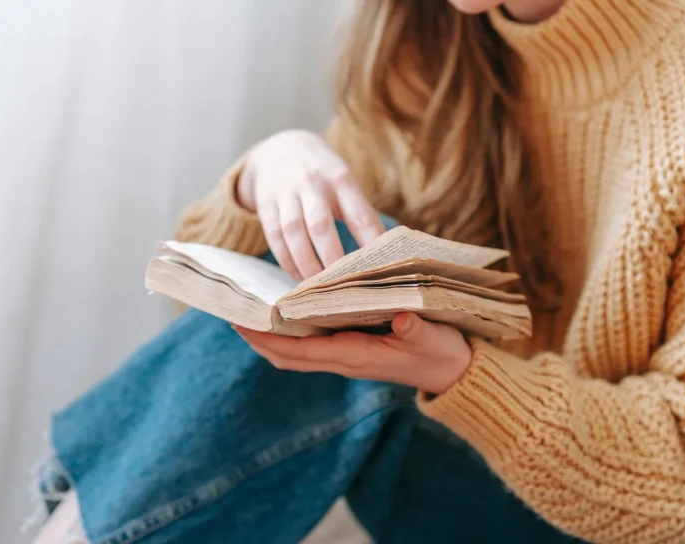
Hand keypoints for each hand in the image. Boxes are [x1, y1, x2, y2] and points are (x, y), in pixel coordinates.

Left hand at [234, 312, 472, 394]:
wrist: (454, 372)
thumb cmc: (442, 351)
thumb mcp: (432, 337)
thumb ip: (415, 328)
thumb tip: (400, 316)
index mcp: (355, 355)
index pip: (300, 351)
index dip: (268, 338)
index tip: (241, 321)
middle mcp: (343, 359)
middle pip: (287, 355)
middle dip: (257, 338)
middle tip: (231, 312)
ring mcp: (345, 357)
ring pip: (295, 352)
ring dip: (269, 337)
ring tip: (248, 311)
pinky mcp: (351, 351)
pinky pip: (310, 346)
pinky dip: (290, 334)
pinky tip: (283, 313)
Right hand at [236, 129, 384, 280]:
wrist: (281, 147)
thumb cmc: (324, 173)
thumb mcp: (344, 180)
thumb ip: (359, 210)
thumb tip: (383, 252)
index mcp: (341, 178)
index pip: (359, 214)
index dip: (370, 242)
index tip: (381, 268)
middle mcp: (313, 183)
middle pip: (321, 225)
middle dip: (332, 258)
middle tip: (343, 285)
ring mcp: (286, 193)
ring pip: (294, 232)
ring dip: (306, 262)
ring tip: (318, 286)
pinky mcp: (266, 203)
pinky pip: (274, 236)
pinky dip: (286, 260)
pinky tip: (297, 276)